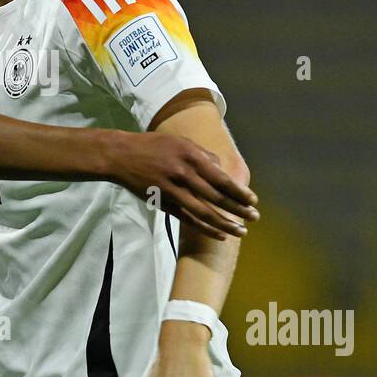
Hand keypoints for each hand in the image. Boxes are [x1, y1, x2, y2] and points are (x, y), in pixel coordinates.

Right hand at [116, 133, 257, 241]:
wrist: (121, 156)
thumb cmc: (153, 146)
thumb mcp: (180, 142)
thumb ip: (203, 155)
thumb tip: (221, 169)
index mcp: (190, 157)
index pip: (221, 178)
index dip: (239, 191)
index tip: (253, 200)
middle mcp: (183, 175)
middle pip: (216, 197)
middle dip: (238, 209)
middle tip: (255, 217)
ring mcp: (172, 191)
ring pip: (204, 212)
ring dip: (225, 223)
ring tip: (241, 231)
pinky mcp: (163, 203)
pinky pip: (188, 219)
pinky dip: (205, 228)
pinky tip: (219, 234)